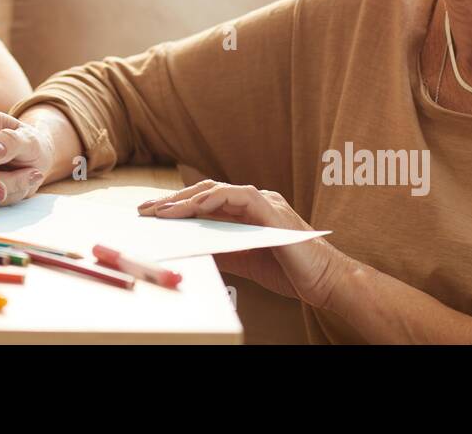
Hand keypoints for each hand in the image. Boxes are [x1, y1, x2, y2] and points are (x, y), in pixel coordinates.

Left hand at [138, 180, 346, 307]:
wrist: (324, 280)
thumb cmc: (290, 270)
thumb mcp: (245, 260)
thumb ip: (221, 251)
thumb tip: (191, 248)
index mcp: (247, 210)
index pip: (206, 200)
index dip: (177, 204)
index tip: (152, 213)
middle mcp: (254, 200)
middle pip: (206, 192)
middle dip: (174, 200)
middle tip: (147, 210)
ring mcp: (264, 202)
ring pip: (218, 191)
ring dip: (188, 200)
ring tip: (164, 211)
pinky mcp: (272, 210)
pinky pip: (240, 197)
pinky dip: (217, 199)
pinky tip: (197, 208)